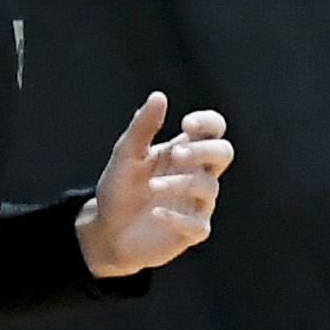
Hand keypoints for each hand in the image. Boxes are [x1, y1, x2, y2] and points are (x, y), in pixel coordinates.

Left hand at [80, 91, 229, 276]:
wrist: (106, 231)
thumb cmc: (120, 189)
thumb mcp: (126, 155)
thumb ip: (143, 127)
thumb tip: (159, 96)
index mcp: (185, 151)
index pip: (214, 130)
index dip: (208, 123)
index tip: (186, 125)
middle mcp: (197, 175)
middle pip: (223, 154)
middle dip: (204, 151)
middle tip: (176, 154)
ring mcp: (197, 204)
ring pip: (208, 188)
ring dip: (181, 184)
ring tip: (153, 186)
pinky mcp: (190, 232)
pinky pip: (197, 225)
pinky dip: (178, 218)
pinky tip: (156, 213)